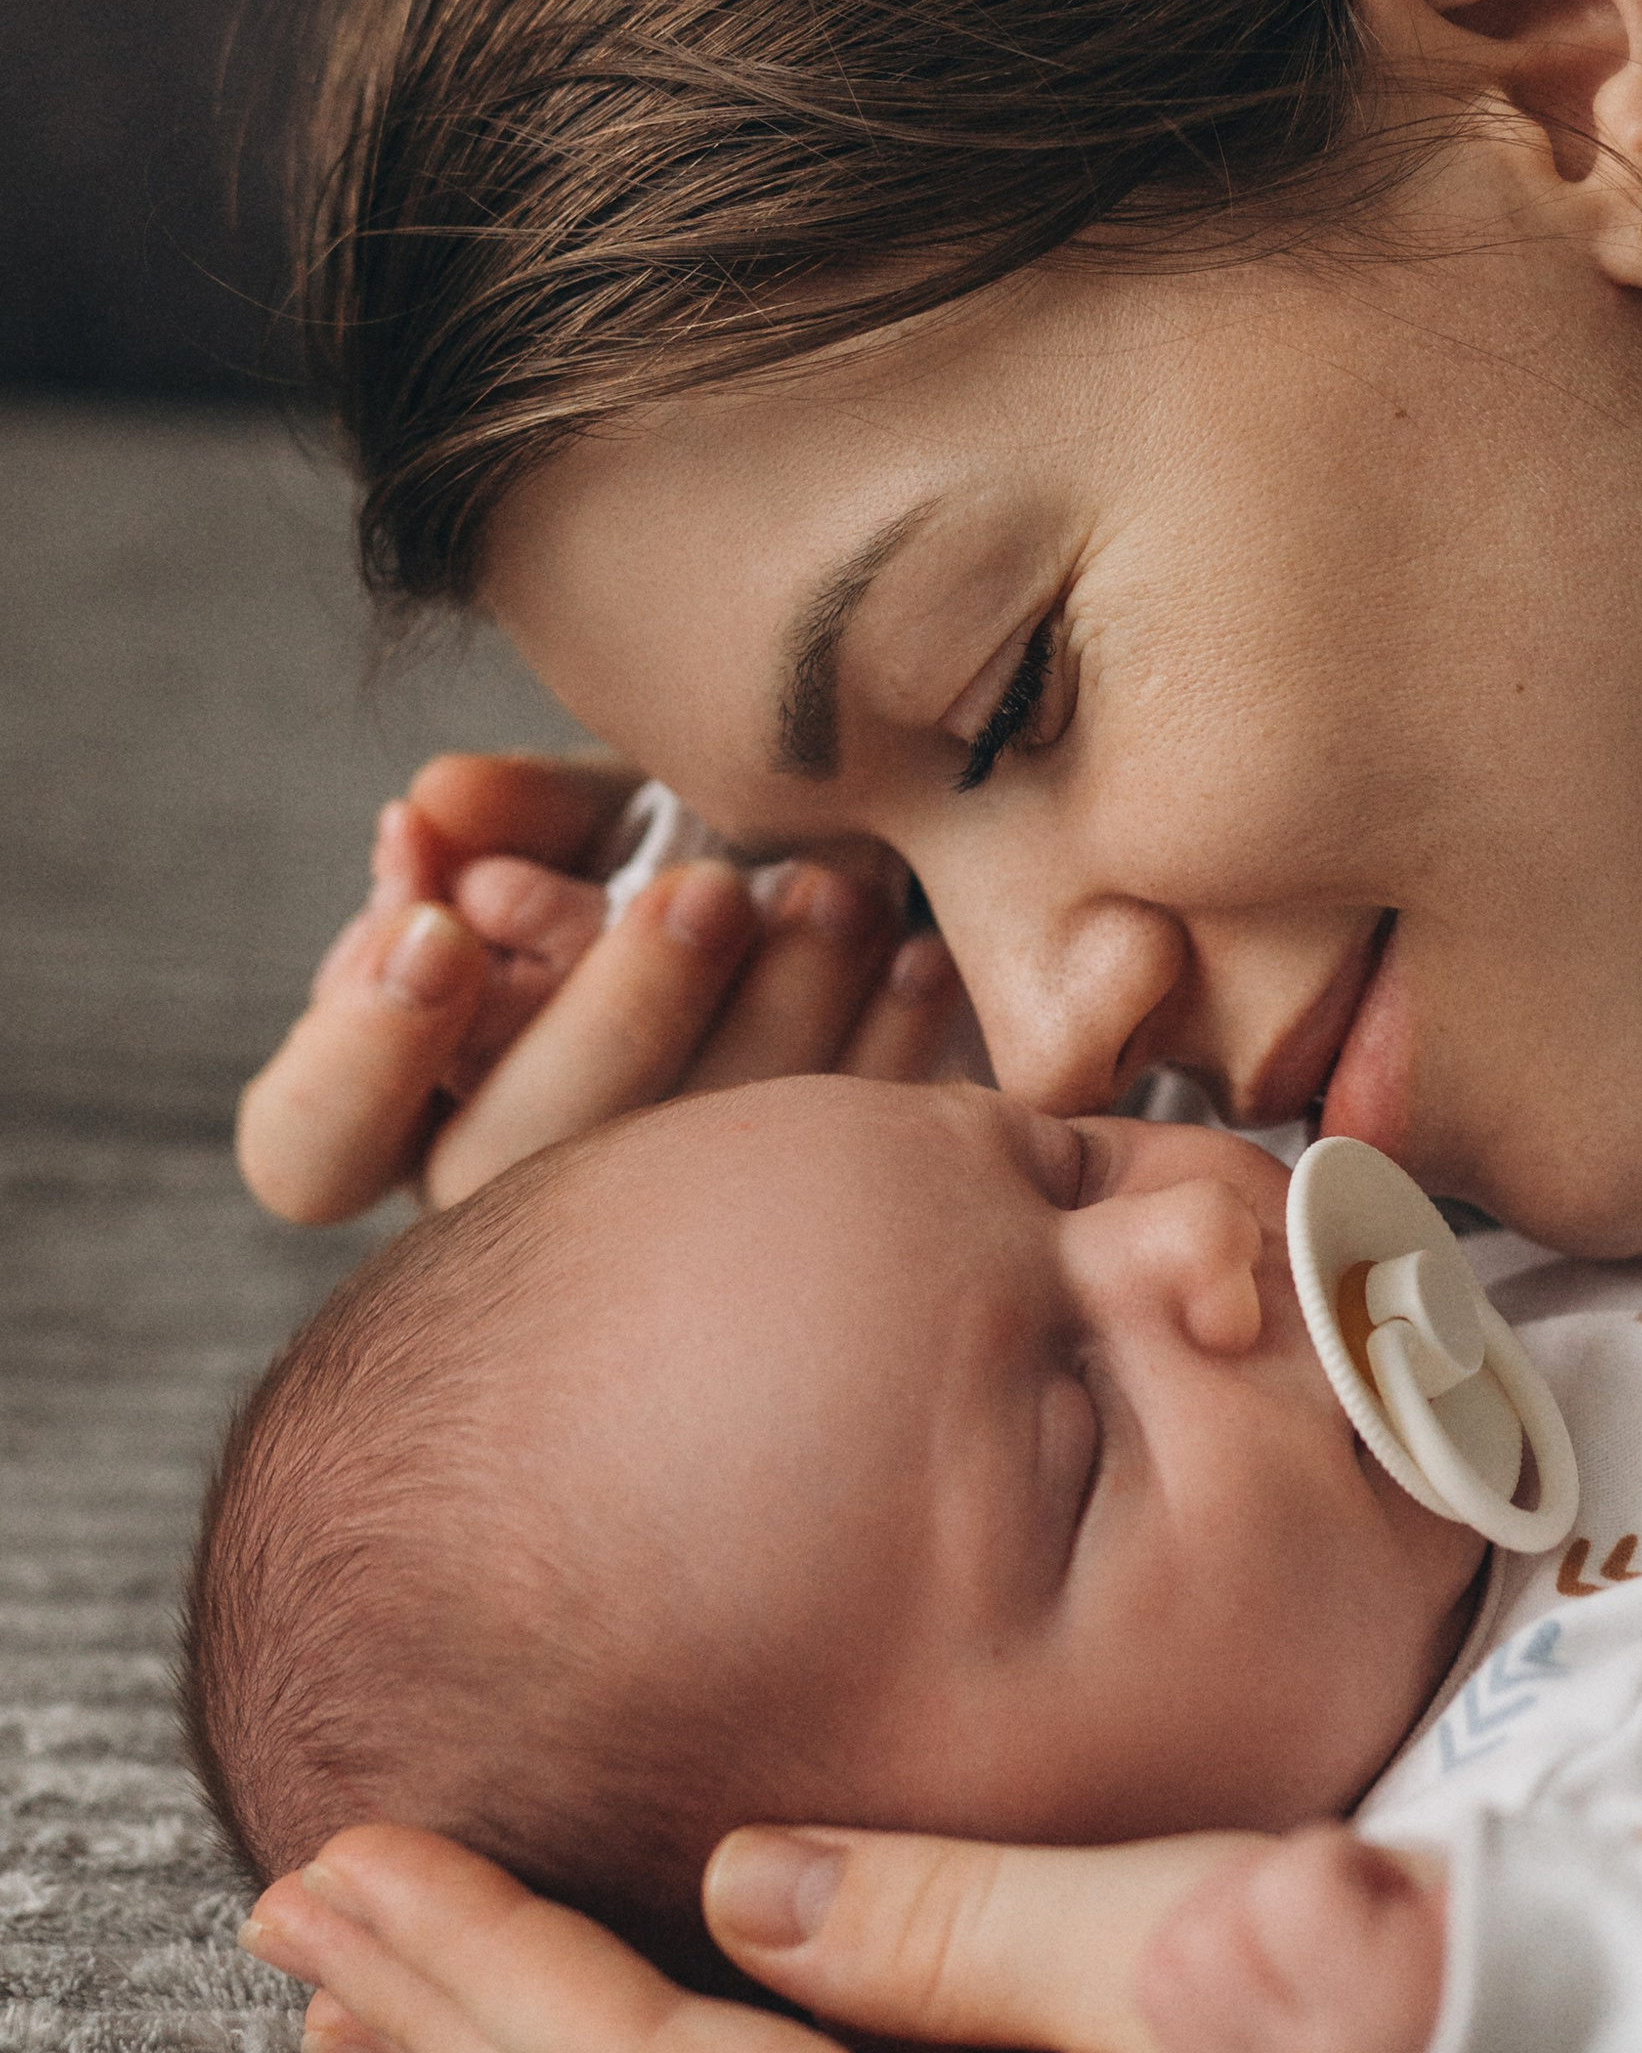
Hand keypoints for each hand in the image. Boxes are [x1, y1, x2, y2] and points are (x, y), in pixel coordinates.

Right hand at [237, 753, 959, 1223]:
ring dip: (769, 1030)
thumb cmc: (677, 855)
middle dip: (611, 1020)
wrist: (827, 900)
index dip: (356, 1059)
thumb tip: (434, 808)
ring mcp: (642, 1244)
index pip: (308, 1147)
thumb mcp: (600, 819)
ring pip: (673, 1190)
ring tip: (838, 892)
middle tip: (707, 890)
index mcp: (409, 1101)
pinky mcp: (791, 1244)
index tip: (440, 929)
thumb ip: (520, 815)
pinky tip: (921, 957)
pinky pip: (827, 1181)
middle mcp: (505, 1199)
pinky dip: (882, 1059)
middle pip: (501, 1173)